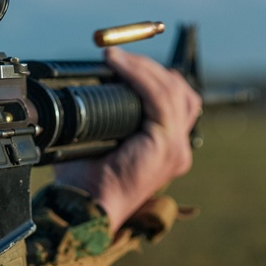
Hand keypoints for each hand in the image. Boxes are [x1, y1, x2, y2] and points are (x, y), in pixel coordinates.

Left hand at [52, 46, 201, 230]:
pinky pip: (159, 97)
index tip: (126, 62)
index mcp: (168, 150)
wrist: (86, 208)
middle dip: (151, 68)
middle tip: (119, 56)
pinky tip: (118, 63)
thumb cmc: (87, 182)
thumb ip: (103, 119)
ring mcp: (176, 147)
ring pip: (171, 90)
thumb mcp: (100, 142)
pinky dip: (139, 74)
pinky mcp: (165, 144)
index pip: (178, 102)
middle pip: (180, 91)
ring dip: (144, 67)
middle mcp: (179, 149)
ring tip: (117, 57)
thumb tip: (85, 87)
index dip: (156, 78)